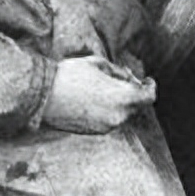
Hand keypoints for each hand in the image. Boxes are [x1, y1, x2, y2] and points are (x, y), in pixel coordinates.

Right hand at [41, 55, 155, 133]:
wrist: (43, 96)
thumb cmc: (71, 74)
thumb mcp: (97, 63)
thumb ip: (118, 72)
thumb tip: (128, 78)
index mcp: (122, 97)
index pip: (148, 97)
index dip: (150, 87)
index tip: (147, 79)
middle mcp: (118, 116)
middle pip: (136, 106)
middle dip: (133, 92)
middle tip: (122, 77)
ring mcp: (106, 127)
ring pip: (122, 113)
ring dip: (120, 101)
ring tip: (104, 85)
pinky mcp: (95, 132)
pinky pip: (110, 120)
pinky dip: (109, 109)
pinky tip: (94, 97)